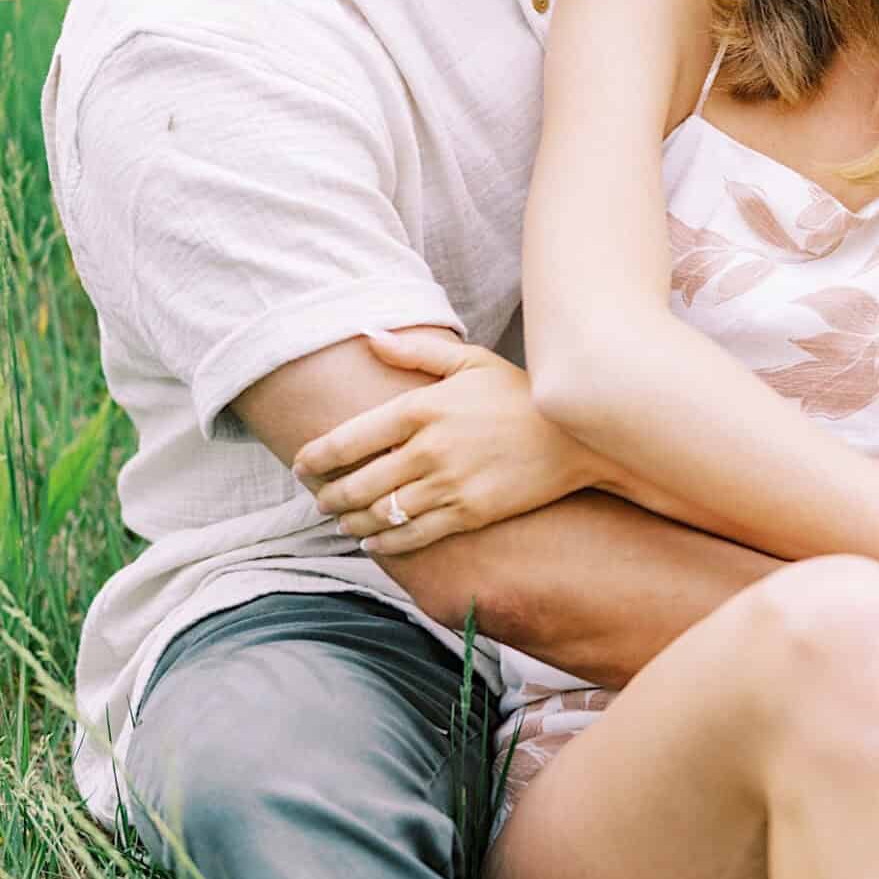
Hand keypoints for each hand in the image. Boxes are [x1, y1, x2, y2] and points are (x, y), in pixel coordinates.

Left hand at [291, 330, 606, 555]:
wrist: (579, 435)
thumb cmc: (519, 392)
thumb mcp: (468, 360)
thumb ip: (415, 351)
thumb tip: (368, 335)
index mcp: (421, 409)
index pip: (349, 440)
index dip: (316, 457)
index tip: (299, 465)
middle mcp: (428, 450)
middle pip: (358, 483)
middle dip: (328, 496)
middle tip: (317, 499)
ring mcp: (449, 485)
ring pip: (382, 514)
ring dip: (352, 522)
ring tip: (339, 522)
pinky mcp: (470, 513)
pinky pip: (415, 536)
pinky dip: (386, 544)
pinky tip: (373, 543)